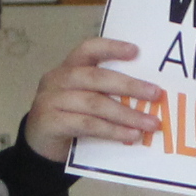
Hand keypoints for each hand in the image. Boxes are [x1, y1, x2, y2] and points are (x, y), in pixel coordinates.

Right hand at [17, 35, 160, 161]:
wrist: (39, 147)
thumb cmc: (70, 120)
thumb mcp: (87, 101)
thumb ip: (107, 95)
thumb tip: (149, 99)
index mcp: (69, 68)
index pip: (88, 49)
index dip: (111, 47)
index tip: (136, 51)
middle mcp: (57, 79)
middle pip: (96, 77)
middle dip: (129, 86)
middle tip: (156, 94)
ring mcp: (50, 100)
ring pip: (94, 103)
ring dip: (126, 114)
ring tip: (150, 123)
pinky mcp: (49, 122)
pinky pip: (87, 124)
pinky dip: (112, 131)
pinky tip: (130, 136)